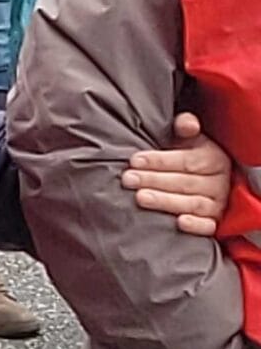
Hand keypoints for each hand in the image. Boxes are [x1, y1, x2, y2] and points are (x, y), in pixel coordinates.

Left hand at [125, 112, 237, 236]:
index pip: (185, 161)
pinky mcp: (214, 222)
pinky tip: (180, 223)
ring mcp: (218, 204)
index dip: (159, 161)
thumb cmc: (190, 155)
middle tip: (128, 179)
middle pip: (185, 182)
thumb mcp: (190, 139)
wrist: (209, 179)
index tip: (134, 161)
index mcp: (213, 158)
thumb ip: (185, 127)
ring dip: (165, 201)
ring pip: (193, 204)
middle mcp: (218, 182)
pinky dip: (196, 226)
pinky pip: (208, 226)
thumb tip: (186, 122)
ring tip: (140, 198)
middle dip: (153, 180)